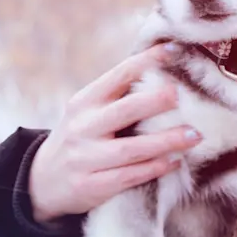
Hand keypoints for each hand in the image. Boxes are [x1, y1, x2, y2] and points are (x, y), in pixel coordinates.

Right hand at [28, 45, 200, 222]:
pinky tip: (175, 162)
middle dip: (154, 101)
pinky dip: (154, 169)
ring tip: (194, 135)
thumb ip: (119, 96)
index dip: (147, 61)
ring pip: (130, 149)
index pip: (119, 75)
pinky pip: (128, 177)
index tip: (174, 50)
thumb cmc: (80, 139)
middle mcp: (83, 127)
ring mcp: (85, 158)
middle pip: (124, 110)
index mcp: (85, 101)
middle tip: (181, 95)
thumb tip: (165, 68)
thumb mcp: (88, 112)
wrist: (41, 182)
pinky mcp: (91, 187)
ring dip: (165, 141)